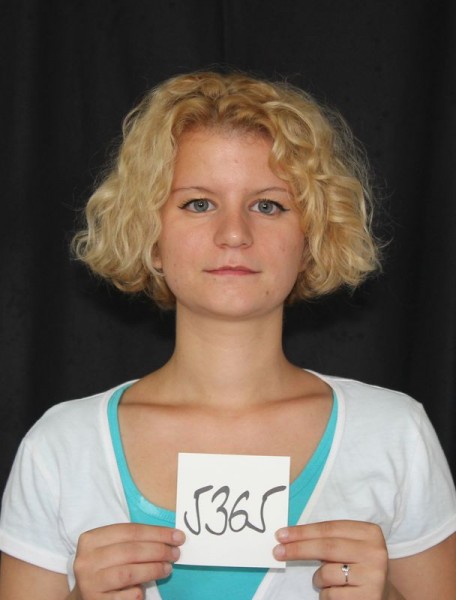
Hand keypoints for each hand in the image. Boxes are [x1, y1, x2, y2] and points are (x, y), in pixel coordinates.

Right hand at [70, 523, 184, 599]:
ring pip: (128, 573)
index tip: (178, 536)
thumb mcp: (112, 548)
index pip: (130, 531)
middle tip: (175, 553)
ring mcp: (89, 583)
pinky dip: (139, 592)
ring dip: (153, 569)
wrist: (83, 596)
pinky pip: (125, 597)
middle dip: (158, 550)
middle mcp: (86, 560)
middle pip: (131, 551)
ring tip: (167, 568)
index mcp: (91, 539)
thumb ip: (134, 541)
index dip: (156, 533)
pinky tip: (146, 589)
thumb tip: (171, 538)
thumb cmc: (104, 566)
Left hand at [273, 520, 388, 598]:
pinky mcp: (368, 597)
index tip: (281, 535)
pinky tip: (339, 593)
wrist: (382, 596)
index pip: (329, 528)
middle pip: (327, 547)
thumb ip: (328, 540)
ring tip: (328, 581)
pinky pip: (332, 595)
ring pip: (327, 573)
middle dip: (299, 549)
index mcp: (370, 532)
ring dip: (318, 579)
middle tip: (277, 551)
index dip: (303, 531)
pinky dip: (326, 595)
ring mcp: (374, 576)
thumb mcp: (349, 547)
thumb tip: (289, 538)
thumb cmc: (358, 566)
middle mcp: (375, 552)